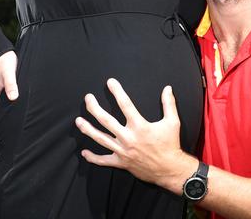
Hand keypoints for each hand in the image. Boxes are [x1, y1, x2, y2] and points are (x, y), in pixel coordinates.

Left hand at [75, 78, 195, 191]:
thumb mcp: (172, 122)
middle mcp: (128, 138)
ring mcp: (123, 151)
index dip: (117, 92)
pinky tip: (84, 152)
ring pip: (101, 139)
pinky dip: (93, 158)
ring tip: (78, 121)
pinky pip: (104, 160)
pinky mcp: (121, 162)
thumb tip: (167, 88)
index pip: (125, 105)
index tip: (110, 82)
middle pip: (106, 121)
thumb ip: (169, 104)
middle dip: (94, 108)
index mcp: (140, 126)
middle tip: (88, 98)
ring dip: (88, 129)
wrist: (169, 169)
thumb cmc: (170, 144)